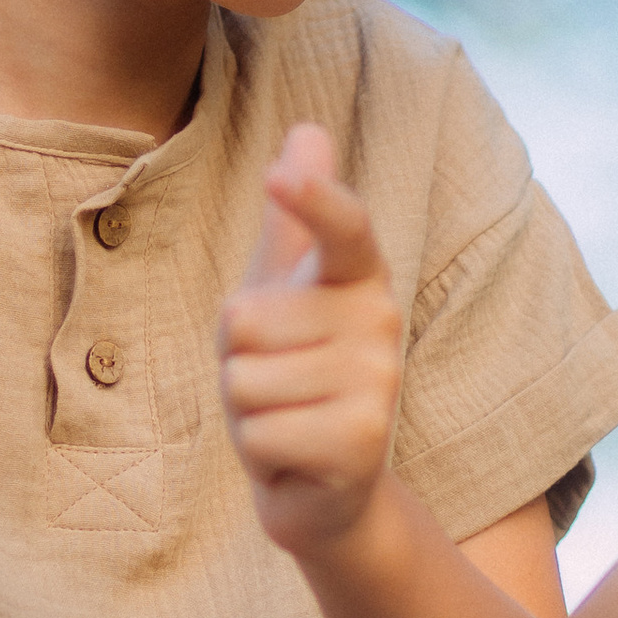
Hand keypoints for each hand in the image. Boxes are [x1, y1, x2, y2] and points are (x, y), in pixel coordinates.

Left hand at [217, 122, 404, 557]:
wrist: (327, 487)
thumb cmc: (296, 376)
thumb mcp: (287, 292)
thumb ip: (294, 219)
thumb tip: (307, 130)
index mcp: (358, 279)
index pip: (343, 228)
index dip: (313, 200)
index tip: (279, 175)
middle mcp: (380, 323)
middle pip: (243, 318)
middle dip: (237, 361)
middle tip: (276, 383)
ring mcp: (377, 384)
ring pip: (243, 380)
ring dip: (245, 411)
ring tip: (285, 418)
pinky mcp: (360, 443)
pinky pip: (258, 432)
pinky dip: (259, 452)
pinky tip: (293, 455)